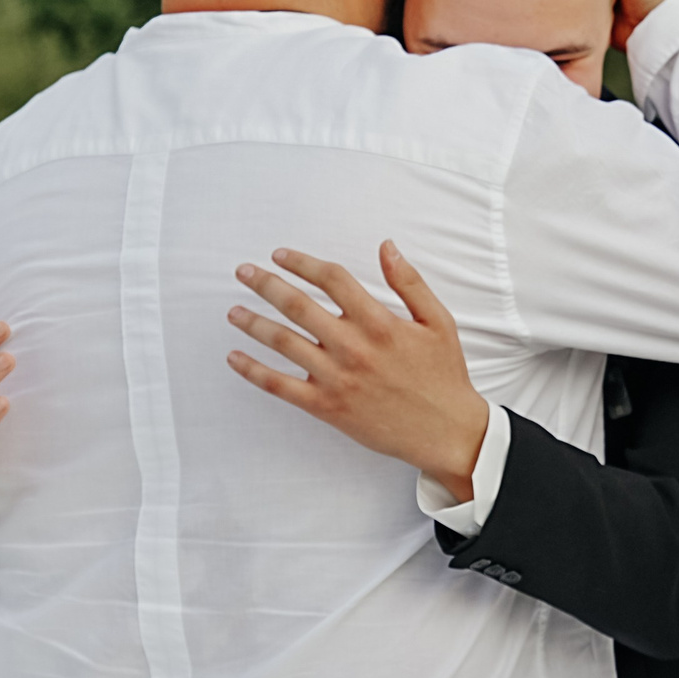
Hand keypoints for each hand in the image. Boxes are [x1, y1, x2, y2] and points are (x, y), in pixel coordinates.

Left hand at [226, 241, 491, 500]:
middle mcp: (353, 346)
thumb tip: (387, 246)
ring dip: (253, 323)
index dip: (303, 263)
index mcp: (380, 322)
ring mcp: (337, 377)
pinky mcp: (327, 406)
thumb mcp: (438, 321)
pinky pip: (280, 386)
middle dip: (265, 284)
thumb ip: (409, 282)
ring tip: (233, 311)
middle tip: (243, 272)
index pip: (332, 280)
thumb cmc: (443, 375)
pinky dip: (253, 371)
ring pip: (283, 342)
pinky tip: (235, 358)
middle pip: (298, 305)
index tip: (280, 255)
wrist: (445, 431)